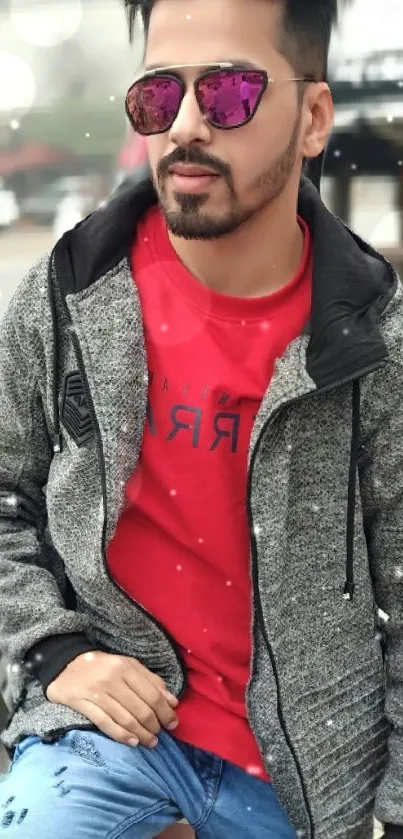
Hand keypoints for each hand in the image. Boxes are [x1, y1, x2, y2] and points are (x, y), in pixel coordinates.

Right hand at [46, 650, 178, 747]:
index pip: (152, 694)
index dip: (165, 711)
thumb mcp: (127, 665)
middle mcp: (112, 679)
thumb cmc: (102, 666)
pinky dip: (121, 735)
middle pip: (140, 708)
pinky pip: (105, 723)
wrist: (64, 663)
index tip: (173, 723)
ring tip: (151, 742)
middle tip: (161, 734)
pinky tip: (132, 742)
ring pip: (125, 718)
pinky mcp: (82, 704)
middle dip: (155, 725)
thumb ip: (150, 680)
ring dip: (141, 734)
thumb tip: (172, 701)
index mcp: (125, 667)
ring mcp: (96, 693)